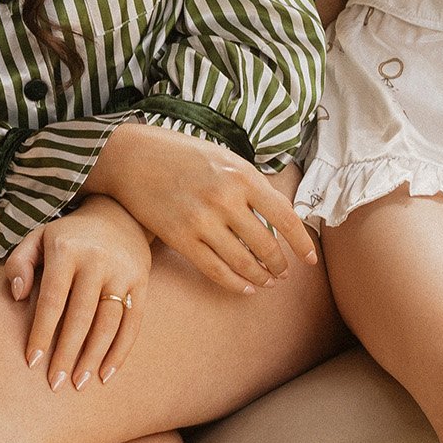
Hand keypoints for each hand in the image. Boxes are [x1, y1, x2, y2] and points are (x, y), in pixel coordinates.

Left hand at [4, 198, 152, 389]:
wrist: (118, 214)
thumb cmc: (68, 236)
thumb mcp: (37, 238)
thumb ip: (19, 262)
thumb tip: (17, 295)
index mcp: (66, 251)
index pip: (52, 299)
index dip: (41, 332)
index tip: (31, 361)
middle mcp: (96, 261)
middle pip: (81, 317)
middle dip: (67, 354)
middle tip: (55, 383)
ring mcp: (122, 272)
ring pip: (108, 323)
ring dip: (93, 357)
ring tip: (79, 383)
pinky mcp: (141, 282)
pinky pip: (133, 323)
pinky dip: (120, 351)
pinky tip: (106, 373)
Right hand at [87, 121, 318, 295]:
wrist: (132, 156)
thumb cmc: (181, 155)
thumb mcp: (224, 158)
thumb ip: (252, 184)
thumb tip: (282, 215)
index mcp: (242, 175)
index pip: (286, 216)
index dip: (302, 243)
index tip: (310, 259)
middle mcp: (225, 199)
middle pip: (266, 245)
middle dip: (280, 265)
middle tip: (284, 273)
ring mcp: (201, 220)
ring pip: (243, 262)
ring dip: (261, 277)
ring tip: (267, 282)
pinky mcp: (180, 238)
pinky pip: (215, 270)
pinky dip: (235, 283)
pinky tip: (245, 288)